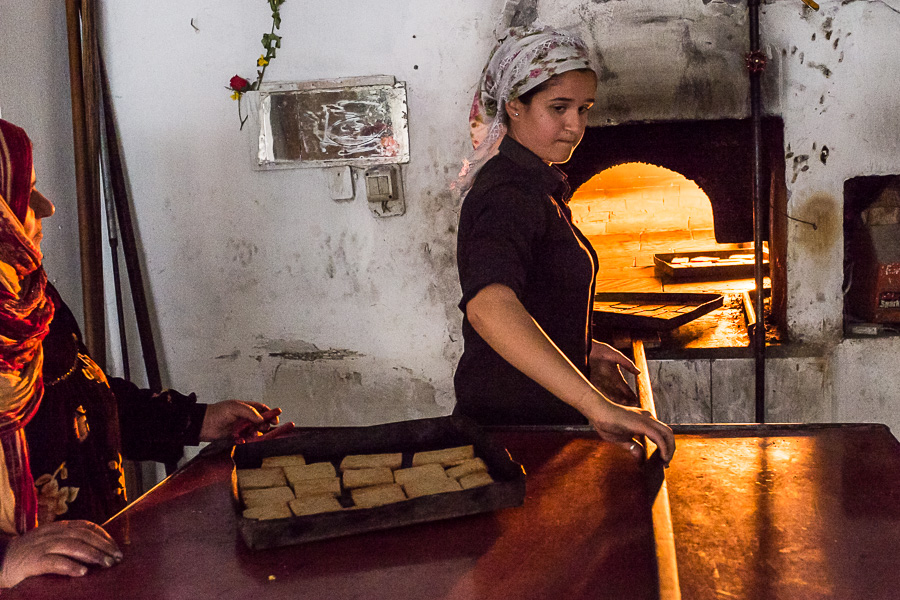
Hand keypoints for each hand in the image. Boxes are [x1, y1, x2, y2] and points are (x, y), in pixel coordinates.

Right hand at [0, 521, 121, 588]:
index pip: (86, 526)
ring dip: (93, 555)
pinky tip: (83, 572)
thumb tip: (99, 549)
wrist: (0, 561)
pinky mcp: (32, 562)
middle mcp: (51, 534)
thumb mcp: (51, 541)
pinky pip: (54, 562)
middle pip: (83, 535)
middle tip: (117, 558)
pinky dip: (70, 566)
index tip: (116, 547)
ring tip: (106, 564)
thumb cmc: (30, 554)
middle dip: (103, 546)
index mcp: (58, 527)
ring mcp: (42, 546)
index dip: (103, 536)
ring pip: (72, 546)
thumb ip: (70, 541)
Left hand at [200, 400, 286, 441]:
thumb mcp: (235, 407)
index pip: (262, 409)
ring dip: (257, 434)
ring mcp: (241, 428)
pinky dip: (248, 440)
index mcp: (246, 408)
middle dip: (265, 425)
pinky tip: (244, 440)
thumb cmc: (217, 413)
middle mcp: (245, 418)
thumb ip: (250, 412)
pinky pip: (247, 440)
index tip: (275, 419)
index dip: (270, 413)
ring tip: (253, 435)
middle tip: (264, 428)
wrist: (202, 425)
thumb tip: (262, 419)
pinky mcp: (237, 437)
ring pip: (255, 431)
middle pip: (261, 421)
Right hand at [581, 391, 674, 463]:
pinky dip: (664, 449)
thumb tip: (640, 457)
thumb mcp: (622, 439)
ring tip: (665, 461)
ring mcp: (646, 419)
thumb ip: (633, 447)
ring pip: (667, 434)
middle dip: (670, 448)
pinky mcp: (643, 424)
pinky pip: (659, 438)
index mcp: (644, 420)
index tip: (662, 459)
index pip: (661, 432)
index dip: (665, 446)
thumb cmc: (606, 423)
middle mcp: (648, 417)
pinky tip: (662, 458)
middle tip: (666, 462)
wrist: (598, 412)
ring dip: (670, 449)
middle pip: (668, 433)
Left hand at [589, 341, 639, 406]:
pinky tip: (608, 400)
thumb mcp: (617, 356)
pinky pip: (598, 390)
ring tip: (621, 405)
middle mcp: (608, 381)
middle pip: (618, 393)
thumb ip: (627, 364)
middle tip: (630, 406)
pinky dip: (604, 396)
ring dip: (615, 400)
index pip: (625, 387)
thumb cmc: (602, 350)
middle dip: (624, 400)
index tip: (636, 400)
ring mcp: (600, 382)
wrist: (588, 348)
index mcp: (615, 376)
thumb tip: (639, 372)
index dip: (630, 394)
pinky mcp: (592, 381)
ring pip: (609, 394)